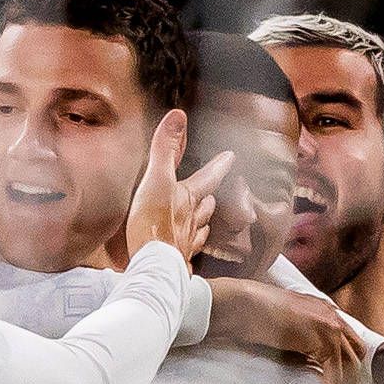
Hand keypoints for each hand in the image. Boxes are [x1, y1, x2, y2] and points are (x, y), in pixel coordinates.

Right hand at [125, 110, 233, 263]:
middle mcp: (192, 220)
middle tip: (213, 194)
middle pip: (206, 206)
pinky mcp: (175, 260)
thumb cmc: (154, 223)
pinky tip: (185, 249)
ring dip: (202, 223)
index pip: (209, 177)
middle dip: (210, 198)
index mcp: (189, 198)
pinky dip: (188, 247)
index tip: (230, 158)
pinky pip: (186, 251)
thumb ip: (165, 149)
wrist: (153, 266)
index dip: (219, 166)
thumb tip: (177, 116)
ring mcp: (185, 242)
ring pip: (200, 229)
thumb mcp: (157, 179)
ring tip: (203, 220)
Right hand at [207, 278, 367, 383]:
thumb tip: (306, 375)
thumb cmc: (246, 318)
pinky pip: (335, 375)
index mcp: (323, 312)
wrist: (235, 304)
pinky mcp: (323, 337)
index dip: (346, 375)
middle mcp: (332, 315)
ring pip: (349, 370)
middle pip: (354, 359)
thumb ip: (299, 350)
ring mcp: (330, 324)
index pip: (347, 347)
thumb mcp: (281, 335)